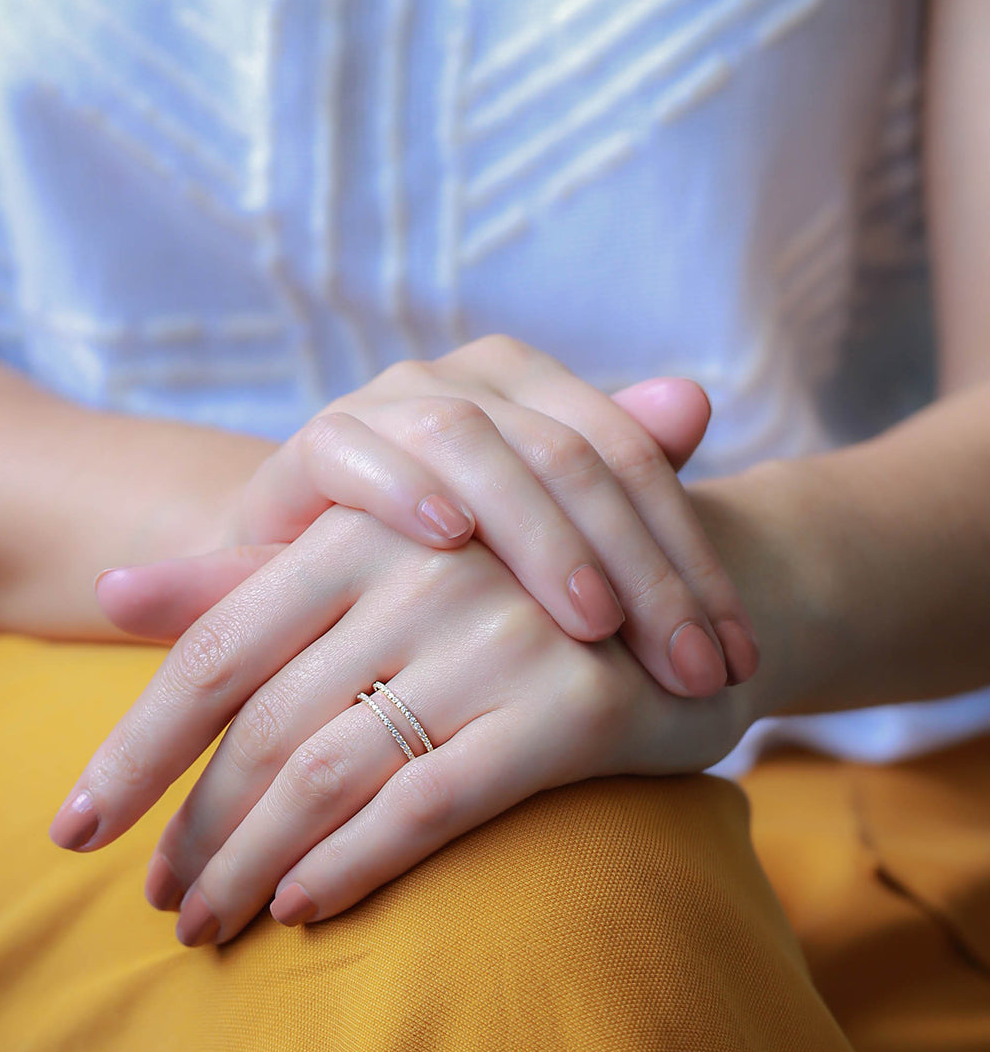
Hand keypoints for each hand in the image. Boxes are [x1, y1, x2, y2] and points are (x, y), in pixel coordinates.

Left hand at [53, 506, 755, 945]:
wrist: (671, 598)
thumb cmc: (493, 590)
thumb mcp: (369, 567)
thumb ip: (244, 582)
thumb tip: (106, 589)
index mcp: (360, 530)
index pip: (213, 649)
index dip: (135, 747)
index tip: (73, 829)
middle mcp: (420, 572)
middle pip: (262, 724)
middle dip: (195, 828)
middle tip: (160, 901)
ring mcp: (497, 637)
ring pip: (331, 769)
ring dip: (253, 864)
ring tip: (209, 923)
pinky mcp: (567, 709)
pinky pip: (425, 805)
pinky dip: (351, 864)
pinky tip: (304, 908)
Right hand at [226, 337, 758, 697]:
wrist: (317, 575)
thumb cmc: (445, 570)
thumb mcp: (543, 546)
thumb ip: (616, 480)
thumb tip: (696, 402)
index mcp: (532, 388)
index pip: (632, 457)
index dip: (690, 556)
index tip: (734, 662)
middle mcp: (464, 381)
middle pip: (569, 455)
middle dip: (638, 568)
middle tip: (687, 670)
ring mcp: (386, 404)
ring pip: (475, 445)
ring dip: (537, 534)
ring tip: (593, 622)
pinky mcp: (316, 441)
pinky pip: (358, 450)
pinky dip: (403, 488)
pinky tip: (450, 542)